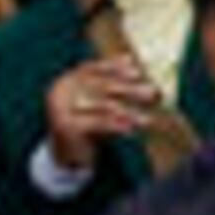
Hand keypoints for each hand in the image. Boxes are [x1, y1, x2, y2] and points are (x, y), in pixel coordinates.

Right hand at [45, 52, 162, 173]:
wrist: (67, 156)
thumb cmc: (88, 124)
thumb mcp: (97, 102)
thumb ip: (110, 83)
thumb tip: (132, 59)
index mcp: (66, 80)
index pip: (93, 68)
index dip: (116, 68)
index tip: (138, 71)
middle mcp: (60, 92)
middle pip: (101, 86)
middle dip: (129, 89)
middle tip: (153, 93)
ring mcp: (61, 109)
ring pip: (103, 106)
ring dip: (129, 112)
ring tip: (148, 119)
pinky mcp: (66, 127)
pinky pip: (98, 124)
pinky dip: (118, 126)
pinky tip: (132, 130)